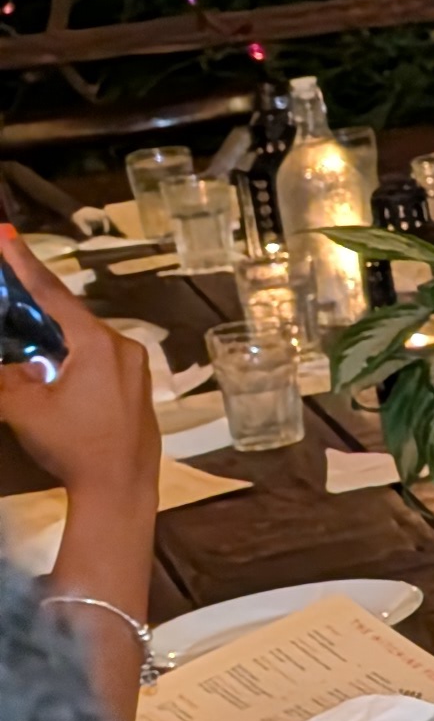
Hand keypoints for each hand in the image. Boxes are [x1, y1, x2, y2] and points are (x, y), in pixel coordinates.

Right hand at [0, 226, 158, 510]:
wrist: (121, 486)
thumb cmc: (76, 446)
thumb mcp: (24, 409)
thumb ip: (4, 377)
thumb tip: (4, 363)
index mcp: (98, 344)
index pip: (52, 294)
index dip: (23, 263)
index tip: (4, 234)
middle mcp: (122, 347)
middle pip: (68, 316)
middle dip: (33, 304)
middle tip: (5, 285)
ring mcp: (133, 365)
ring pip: (82, 338)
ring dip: (50, 335)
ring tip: (20, 329)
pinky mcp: (135, 384)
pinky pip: (96, 357)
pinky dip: (68, 354)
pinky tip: (48, 365)